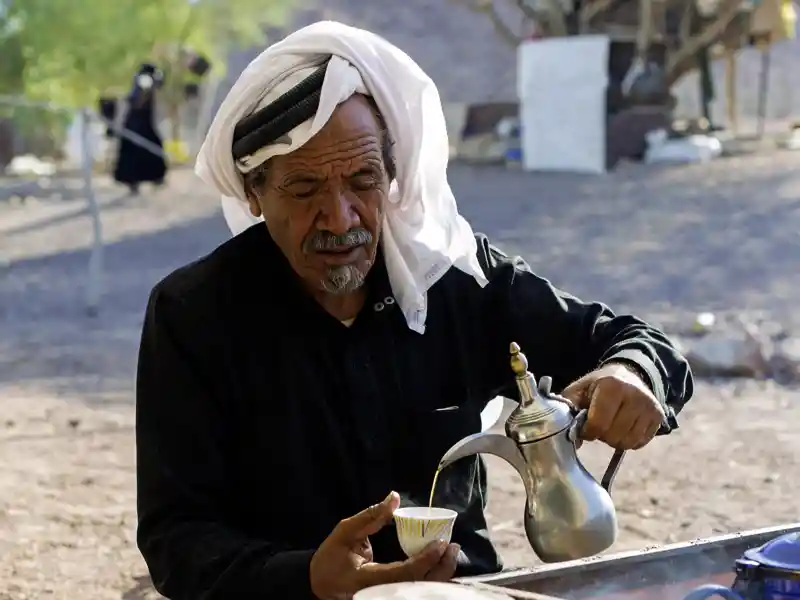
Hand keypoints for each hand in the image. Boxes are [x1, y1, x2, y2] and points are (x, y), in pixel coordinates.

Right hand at [309, 491, 460, 599]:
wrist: (318, 584)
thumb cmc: (331, 556)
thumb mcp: (345, 531)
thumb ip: (370, 516)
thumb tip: (394, 497)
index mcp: (366, 579)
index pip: (403, 574)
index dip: (426, 559)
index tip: (441, 542)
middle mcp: (377, 595)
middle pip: (418, 588)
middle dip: (440, 569)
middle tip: (452, 546)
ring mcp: (384, 599)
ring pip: (420, 593)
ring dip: (439, 575)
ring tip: (450, 554)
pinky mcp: (388, 598)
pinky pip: (414, 592)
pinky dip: (430, 580)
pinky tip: (439, 566)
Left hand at [561, 362, 664, 449]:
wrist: (627, 375)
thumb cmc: (597, 386)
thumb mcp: (578, 391)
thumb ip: (567, 411)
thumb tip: (561, 437)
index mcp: (611, 385)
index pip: (597, 424)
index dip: (587, 431)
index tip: (584, 426)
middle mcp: (634, 394)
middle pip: (613, 436)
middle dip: (601, 435)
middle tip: (599, 424)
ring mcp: (649, 405)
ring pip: (627, 442)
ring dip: (614, 440)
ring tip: (611, 424)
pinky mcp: (659, 416)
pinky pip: (640, 443)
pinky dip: (628, 441)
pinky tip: (623, 427)